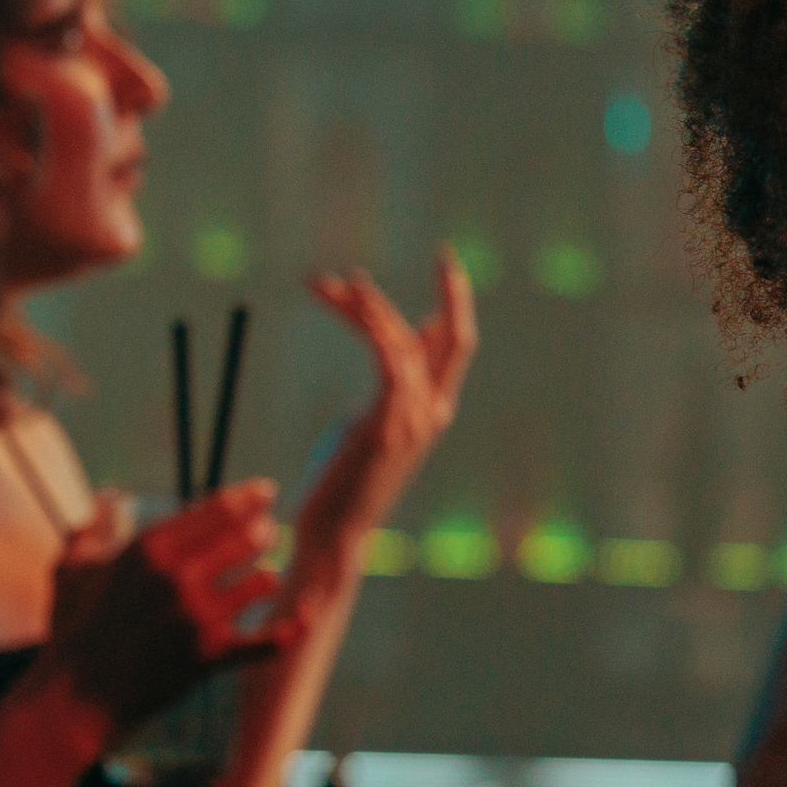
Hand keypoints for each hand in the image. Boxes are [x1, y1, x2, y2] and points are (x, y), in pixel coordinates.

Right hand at [41, 482, 302, 727]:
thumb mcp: (70, 572)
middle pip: (250, 538)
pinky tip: (308, 609)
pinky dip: (295, 626)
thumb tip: (104, 500)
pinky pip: (271, 639)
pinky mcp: (213, 655)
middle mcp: (178, 578)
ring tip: (264, 576)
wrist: (76, 698)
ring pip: (264, 582)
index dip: (249, 497)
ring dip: (268, 577)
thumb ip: (89, 530)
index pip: (217, 509)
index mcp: (148, 550)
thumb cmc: (71, 632)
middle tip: (265, 533)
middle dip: (262, 533)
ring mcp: (199, 617)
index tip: (265, 493)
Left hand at [295, 246, 479, 557]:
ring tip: (330, 283)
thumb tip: (394, 354)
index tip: (444, 275)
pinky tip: (345, 297)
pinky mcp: (386, 418)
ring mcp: (414, 417)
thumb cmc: (339, 485)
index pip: (452, 350)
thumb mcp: (370, 426)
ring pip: (405, 340)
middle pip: (456, 339)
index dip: (452, 309)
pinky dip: (368, 320)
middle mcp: (433, 412)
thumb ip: (389, 392)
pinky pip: (386, 353)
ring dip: (367, 305)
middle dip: (456, 293)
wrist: (333, 532)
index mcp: (433, 414)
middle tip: (445, 254)